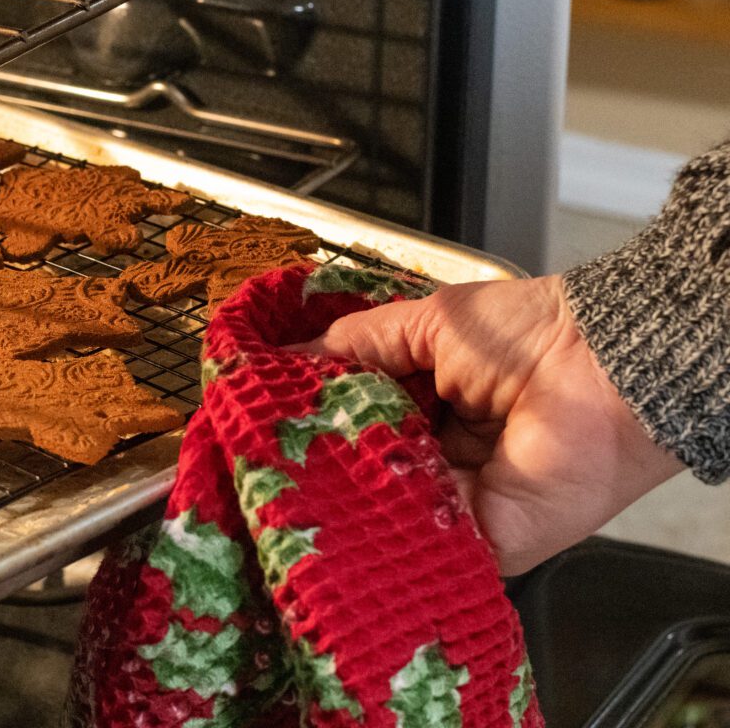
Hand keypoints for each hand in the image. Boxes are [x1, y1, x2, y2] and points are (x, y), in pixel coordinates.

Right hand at [288, 275, 683, 575]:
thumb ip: (355, 344)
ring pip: (382, 512)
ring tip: (286, 486)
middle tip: (263, 462)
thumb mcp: (426, 323)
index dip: (313, 426)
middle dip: (318, 468)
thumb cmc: (530, 332)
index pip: (355, 428)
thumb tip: (285, 360)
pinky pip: (419, 543)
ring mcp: (456, 505)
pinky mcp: (480, 543)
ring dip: (342, 500)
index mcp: (427, 408)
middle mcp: (439, 460)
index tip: (264, 423)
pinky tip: (337, 512)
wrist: (604, 366)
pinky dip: (381, 529)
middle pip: (363, 473)